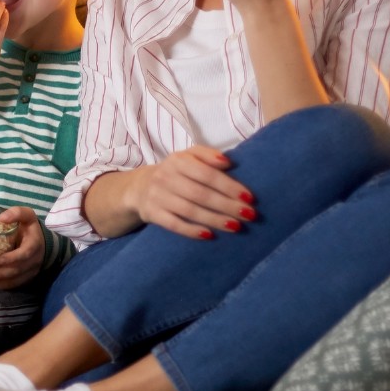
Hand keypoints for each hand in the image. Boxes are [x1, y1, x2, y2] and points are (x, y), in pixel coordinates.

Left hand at [0, 206, 45, 289]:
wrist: (43, 242)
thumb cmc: (30, 228)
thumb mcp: (27, 215)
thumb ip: (17, 213)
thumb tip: (1, 218)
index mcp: (34, 244)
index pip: (25, 253)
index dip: (13, 258)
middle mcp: (34, 260)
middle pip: (18, 270)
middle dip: (2, 274)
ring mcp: (31, 270)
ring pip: (16, 280)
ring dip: (0, 283)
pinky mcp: (26, 277)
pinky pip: (15, 284)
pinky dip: (2, 286)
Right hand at [126, 146, 253, 239]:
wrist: (139, 188)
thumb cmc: (174, 172)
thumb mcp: (187, 157)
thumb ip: (207, 155)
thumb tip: (228, 162)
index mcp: (178, 161)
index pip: (207, 174)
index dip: (229, 186)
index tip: (250, 198)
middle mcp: (166, 177)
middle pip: (201, 194)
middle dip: (227, 206)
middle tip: (250, 215)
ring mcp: (157, 196)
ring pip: (190, 210)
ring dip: (215, 220)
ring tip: (236, 226)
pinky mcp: (152, 213)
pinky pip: (173, 224)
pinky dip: (191, 230)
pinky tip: (209, 235)